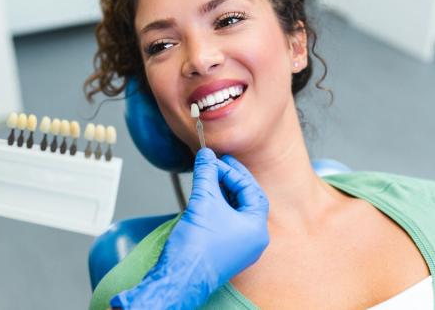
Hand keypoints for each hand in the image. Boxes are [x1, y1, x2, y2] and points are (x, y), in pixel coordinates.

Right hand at [111, 148, 268, 309]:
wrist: (178, 278)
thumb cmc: (195, 248)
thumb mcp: (203, 201)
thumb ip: (207, 174)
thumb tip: (206, 156)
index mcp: (256, 229)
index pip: (250, 190)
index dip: (233, 172)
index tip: (217, 160)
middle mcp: (252, 241)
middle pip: (246, 200)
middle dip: (230, 181)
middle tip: (217, 164)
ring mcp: (239, 249)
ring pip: (236, 212)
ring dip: (223, 193)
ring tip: (209, 178)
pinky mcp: (225, 253)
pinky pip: (227, 224)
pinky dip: (218, 207)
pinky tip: (205, 197)